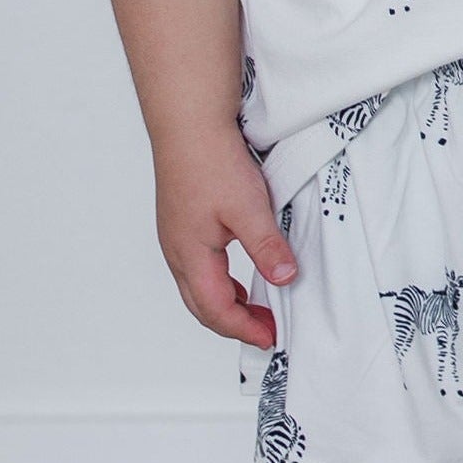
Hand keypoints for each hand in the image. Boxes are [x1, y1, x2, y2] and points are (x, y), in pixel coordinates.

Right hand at [152, 125, 299, 349]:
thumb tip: (285, 279)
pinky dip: (221, 282)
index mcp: (190, 256)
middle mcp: (178, 252)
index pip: (216, 310)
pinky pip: (199, 267)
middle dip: (234, 324)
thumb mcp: (248, 209)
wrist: (188, 124)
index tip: (271, 338)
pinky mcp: (182, 223)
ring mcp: (177, 237)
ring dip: (227, 303)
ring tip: (258, 308)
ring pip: (198, 287)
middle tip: (267, 330)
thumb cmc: (211, 161)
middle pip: (202, 305)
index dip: (244, 329)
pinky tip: (241, 275)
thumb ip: (266, 247)